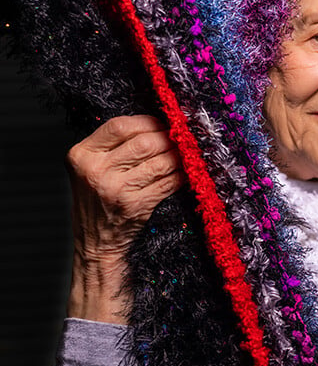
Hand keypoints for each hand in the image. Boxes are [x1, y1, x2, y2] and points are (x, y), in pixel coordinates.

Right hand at [66, 115, 185, 322]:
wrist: (95, 243)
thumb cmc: (98, 201)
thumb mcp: (91, 168)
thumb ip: (114, 146)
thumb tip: (157, 123)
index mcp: (81, 154)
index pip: (120, 126)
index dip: (147, 121)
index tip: (162, 122)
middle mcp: (96, 171)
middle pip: (144, 142)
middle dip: (168, 138)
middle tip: (181, 138)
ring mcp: (116, 189)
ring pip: (160, 161)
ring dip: (179, 155)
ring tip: (187, 153)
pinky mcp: (136, 206)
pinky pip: (168, 182)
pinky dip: (181, 175)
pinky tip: (187, 171)